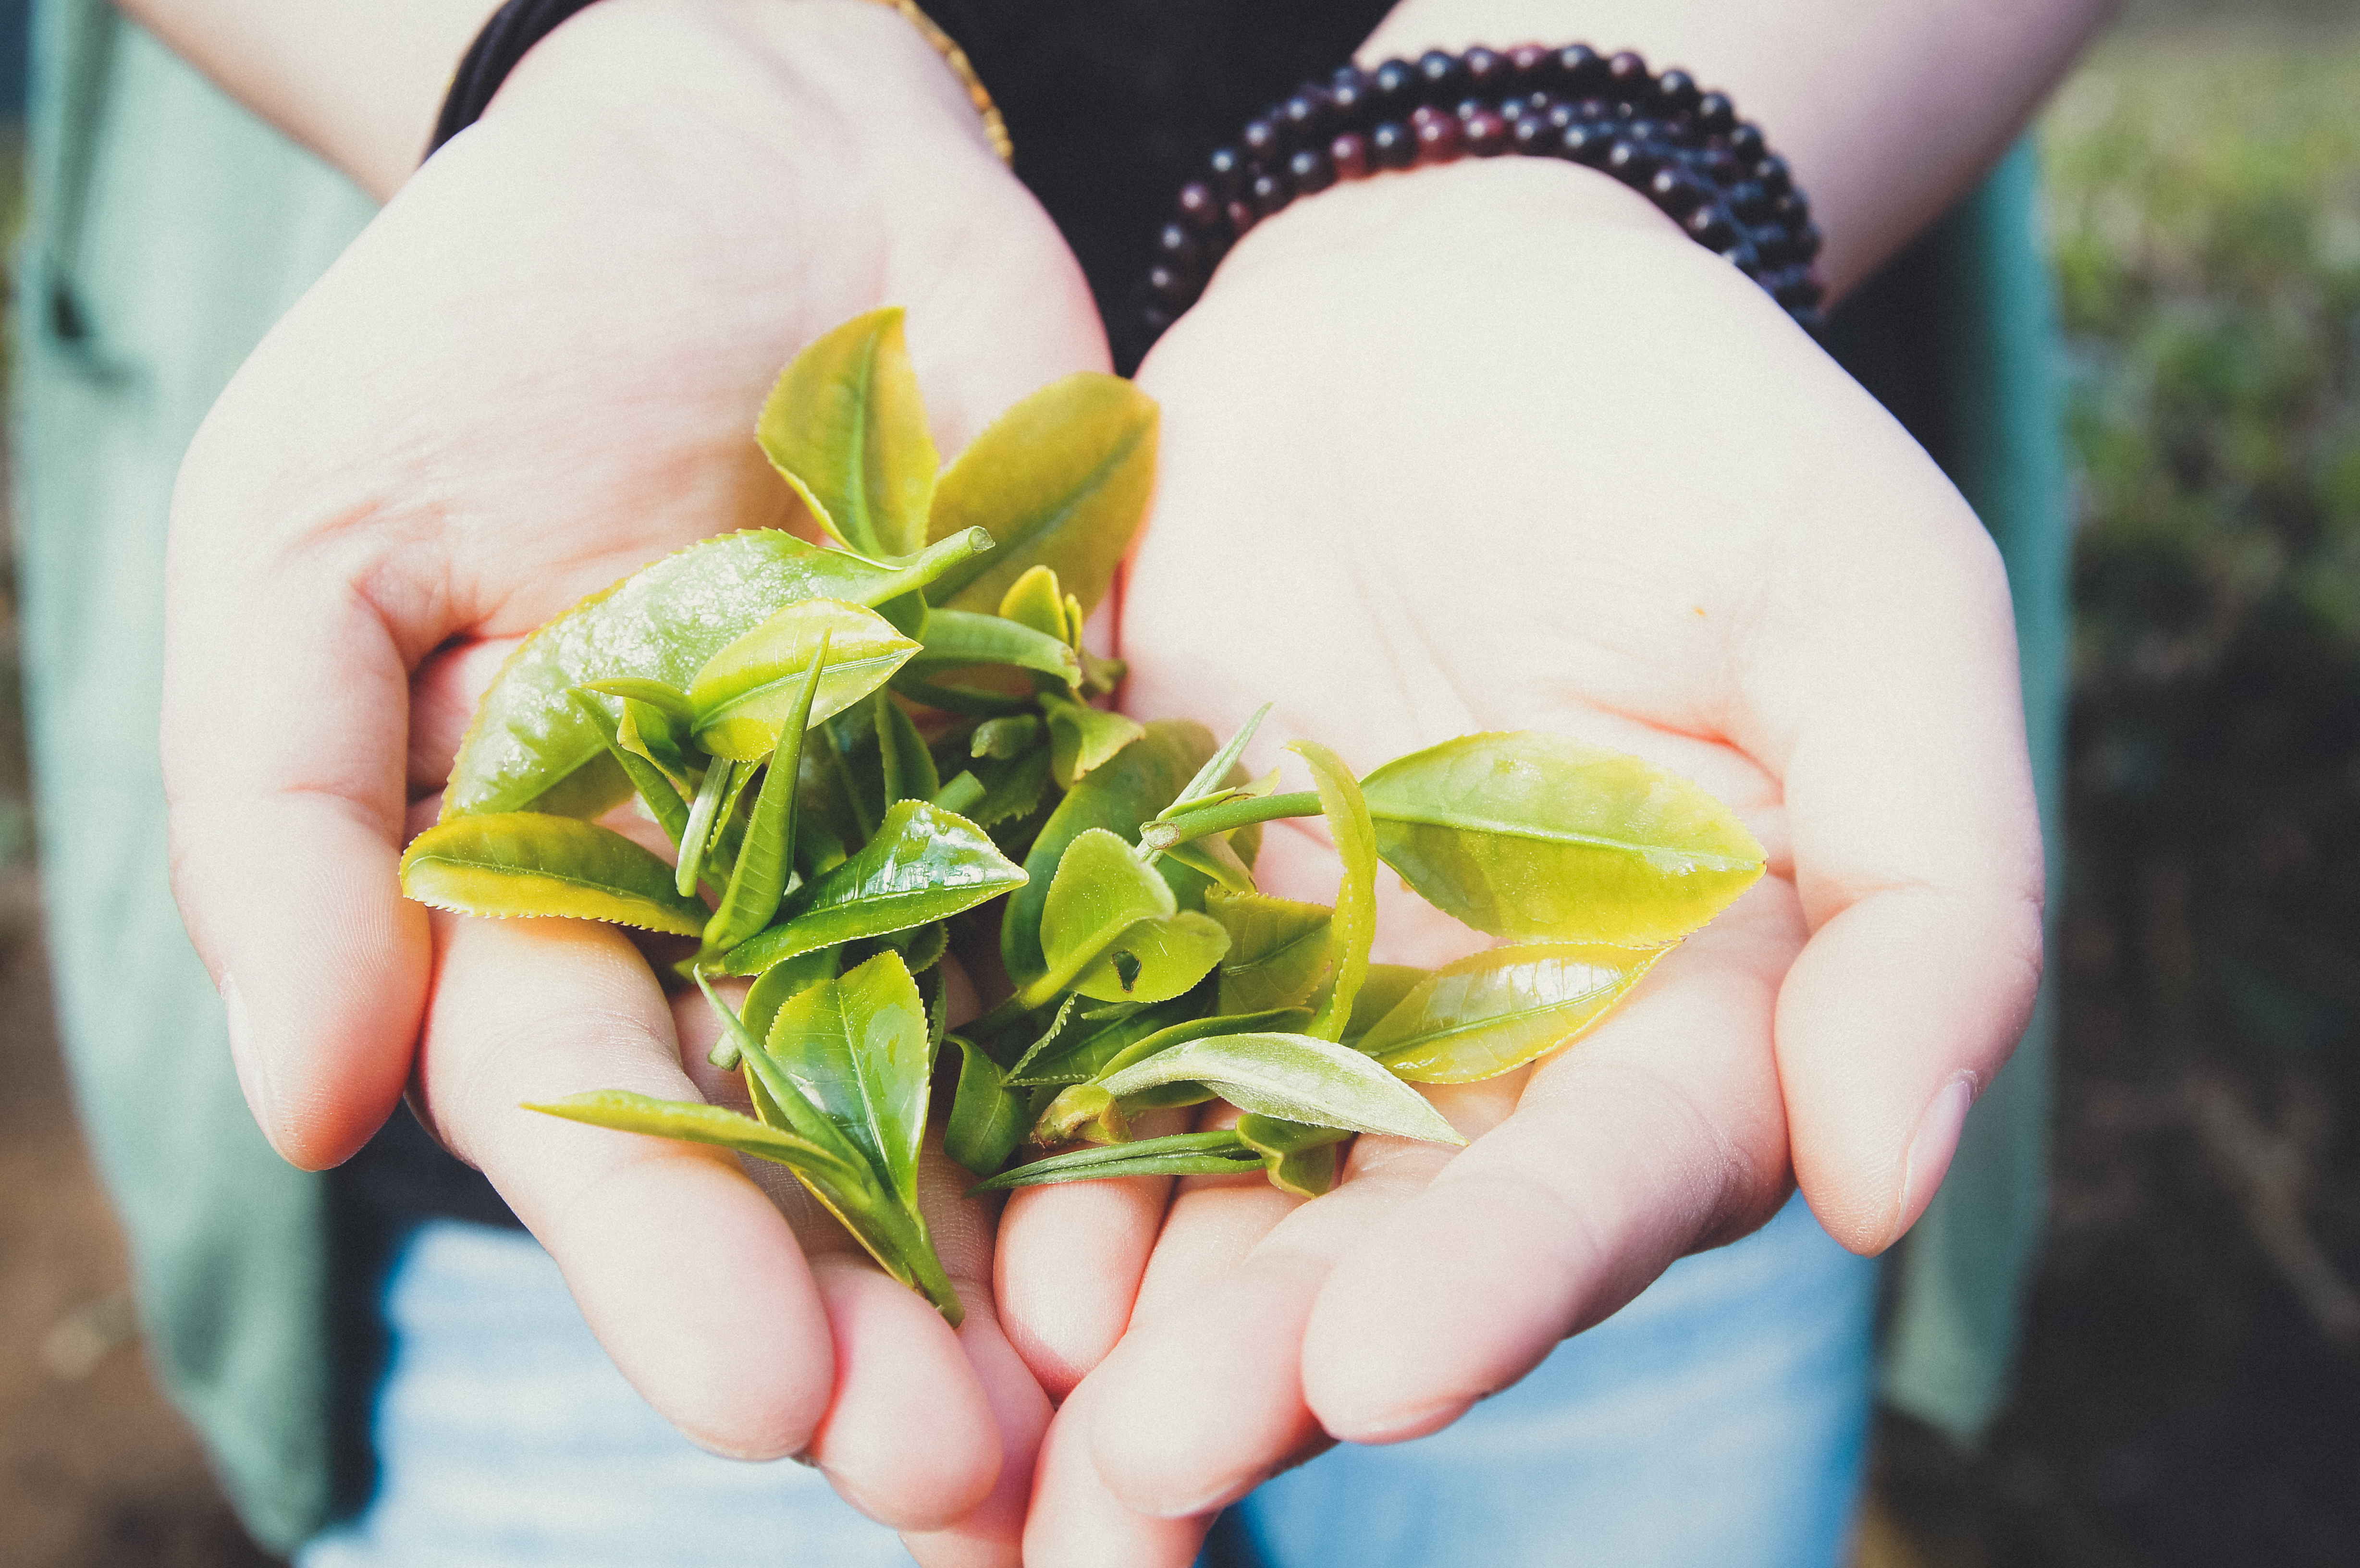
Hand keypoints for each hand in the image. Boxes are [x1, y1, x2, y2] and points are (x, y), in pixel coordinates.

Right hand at [160, 2, 1095, 1554]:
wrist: (738, 144)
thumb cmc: (489, 320)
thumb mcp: (314, 542)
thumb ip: (287, 814)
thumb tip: (300, 1107)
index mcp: (563, 898)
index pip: (607, 1119)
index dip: (674, 1263)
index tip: (759, 1401)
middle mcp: (755, 908)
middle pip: (815, 1148)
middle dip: (882, 1317)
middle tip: (963, 1476)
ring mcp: (932, 840)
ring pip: (992, 1081)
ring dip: (1048, 1252)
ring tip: (1120, 1421)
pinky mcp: (1085, 751)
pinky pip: (1141, 919)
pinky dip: (1181, 1057)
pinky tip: (1246, 1194)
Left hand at [997, 159, 2043, 1562]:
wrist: (1434, 296)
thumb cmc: (1686, 432)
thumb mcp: (1869, 613)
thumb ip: (1927, 900)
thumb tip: (1888, 1180)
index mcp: (1672, 1009)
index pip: (1601, 1180)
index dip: (1506, 1277)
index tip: (1390, 1365)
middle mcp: (1479, 1044)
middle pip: (1386, 1233)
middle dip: (1277, 1350)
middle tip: (1154, 1454)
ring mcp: (1292, 985)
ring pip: (1217, 1183)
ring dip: (1125, 1305)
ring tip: (1026, 1408)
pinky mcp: (1135, 903)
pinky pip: (1070, 1039)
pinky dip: (1015, 1132)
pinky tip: (948, 1229)